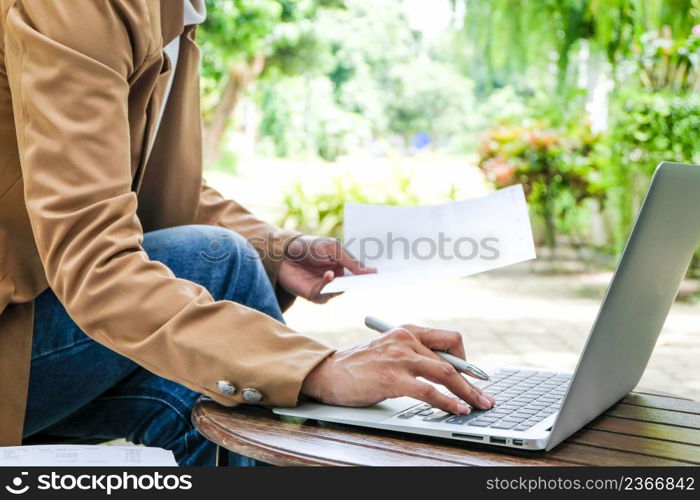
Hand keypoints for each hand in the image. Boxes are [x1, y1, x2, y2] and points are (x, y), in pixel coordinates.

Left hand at [278, 235, 375, 302]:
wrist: (283, 252)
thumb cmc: (308, 246)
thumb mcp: (331, 247)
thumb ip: (348, 259)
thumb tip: (367, 271)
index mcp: (343, 266)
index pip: (358, 272)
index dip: (368, 273)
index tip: (379, 273)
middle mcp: (336, 278)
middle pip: (352, 283)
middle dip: (360, 282)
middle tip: (370, 279)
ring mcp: (326, 287)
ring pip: (341, 290)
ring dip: (343, 284)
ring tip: (345, 274)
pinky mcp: (314, 294)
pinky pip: (325, 294)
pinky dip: (329, 285)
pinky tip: (329, 275)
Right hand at [301, 324, 495, 413]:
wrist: (329, 372)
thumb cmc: (359, 365)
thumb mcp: (389, 351)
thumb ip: (414, 356)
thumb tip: (447, 374)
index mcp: (407, 330)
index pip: (449, 339)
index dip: (466, 360)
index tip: (473, 377)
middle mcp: (406, 339)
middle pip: (452, 359)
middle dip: (473, 381)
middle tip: (484, 397)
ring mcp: (399, 357)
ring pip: (446, 373)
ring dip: (467, 392)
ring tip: (478, 405)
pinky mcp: (392, 377)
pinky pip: (429, 390)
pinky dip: (447, 402)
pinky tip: (456, 409)